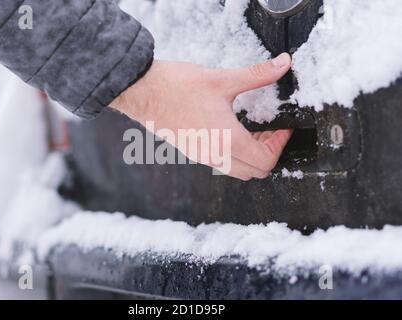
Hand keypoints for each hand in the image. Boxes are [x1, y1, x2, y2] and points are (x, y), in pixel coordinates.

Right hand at [111, 53, 292, 180]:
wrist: (142, 92)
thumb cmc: (176, 87)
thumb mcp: (222, 80)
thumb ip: (257, 75)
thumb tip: (282, 64)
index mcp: (227, 140)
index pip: (265, 160)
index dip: (280, 145)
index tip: (282, 128)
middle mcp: (215, 154)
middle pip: (254, 172)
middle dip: (268, 153)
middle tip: (270, 131)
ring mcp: (202, 156)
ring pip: (237, 171)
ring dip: (250, 157)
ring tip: (252, 132)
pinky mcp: (192, 152)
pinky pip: (220, 163)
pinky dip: (233, 155)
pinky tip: (230, 131)